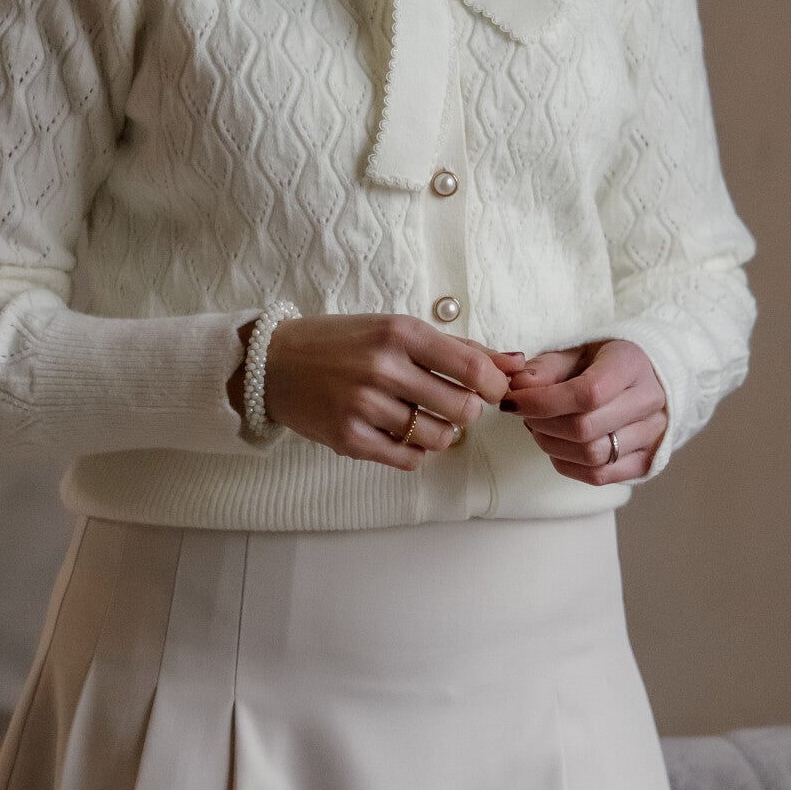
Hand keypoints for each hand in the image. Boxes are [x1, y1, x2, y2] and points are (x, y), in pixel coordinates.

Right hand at [229, 314, 510, 468]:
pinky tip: (400, 433)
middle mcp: (383, 367)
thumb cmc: (344, 342)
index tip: (490, 390)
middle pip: (463, 408)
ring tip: (421, 418)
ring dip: (441, 433)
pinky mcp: (349, 438)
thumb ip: (458, 348)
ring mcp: (364, 405)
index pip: (473, 367)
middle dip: (466, 411)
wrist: (273, 363)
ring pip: (438, 438)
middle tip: (450, 404)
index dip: (494, 386)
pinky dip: (415, 451)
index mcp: (400, 332)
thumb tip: (517, 364)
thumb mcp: (397, 330)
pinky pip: (409, 459)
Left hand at [493, 338, 667, 483]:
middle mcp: (649, 401)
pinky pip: (600, 476)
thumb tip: (518, 385)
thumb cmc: (603, 364)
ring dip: (551, 446)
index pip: (588, 393)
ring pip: (592, 456)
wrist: (645, 379)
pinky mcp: (646, 461)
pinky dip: (567, 464)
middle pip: (586, 429)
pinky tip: (557, 445)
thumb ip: (546, 367)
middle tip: (523, 414)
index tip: (513, 400)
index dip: (543, 402)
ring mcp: (653, 435)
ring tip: (538, 428)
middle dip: (541, 424)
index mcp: (632, 364)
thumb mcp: (575, 352)